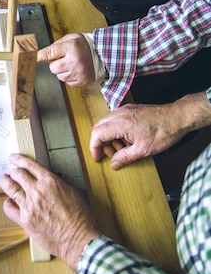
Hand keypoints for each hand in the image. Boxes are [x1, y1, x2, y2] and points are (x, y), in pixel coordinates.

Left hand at [0, 153, 100, 270]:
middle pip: (17, 174)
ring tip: (5, 182)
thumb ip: (55, 184)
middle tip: (12, 174)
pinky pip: (8, 208)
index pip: (29, 165)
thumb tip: (45, 181)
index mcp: (50, 181)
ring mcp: (29, 206)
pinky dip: (8, 203)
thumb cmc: (80, 217)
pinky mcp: (25, 220)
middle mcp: (37, 190)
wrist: (78, 239)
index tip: (13, 158)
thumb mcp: (71, 192)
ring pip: (9, 188)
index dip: (18, 159)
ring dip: (6, 183)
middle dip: (13, 173)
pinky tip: (10, 203)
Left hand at [36, 33, 94, 86]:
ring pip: (59, 76)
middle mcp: (74, 61)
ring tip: (72, 64)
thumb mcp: (72, 38)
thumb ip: (58, 44)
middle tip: (64, 59)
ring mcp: (78, 73)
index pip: (51, 52)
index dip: (40, 56)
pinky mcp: (81, 81)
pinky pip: (67, 82)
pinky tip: (76, 70)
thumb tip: (45, 52)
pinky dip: (70, 77)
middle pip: (53, 68)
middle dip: (56, 64)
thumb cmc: (85, 46)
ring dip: (63, 71)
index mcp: (71, 48)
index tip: (33, 58)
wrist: (103, 55)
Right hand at [90, 92, 210, 169]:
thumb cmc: (164, 132)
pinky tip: (127, 141)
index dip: (94, 148)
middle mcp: (119, 113)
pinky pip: (115, 120)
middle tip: (111, 155)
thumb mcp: (143, 150)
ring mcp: (125, 110)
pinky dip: (116, 132)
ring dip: (109, 138)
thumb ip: (125, 157)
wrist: (178, 117)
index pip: (97, 134)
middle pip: (99, 127)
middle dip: (101, 143)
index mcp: (120, 123)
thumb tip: (113, 164)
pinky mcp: (130, 110)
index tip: (98, 158)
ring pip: (106, 124)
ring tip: (122, 149)